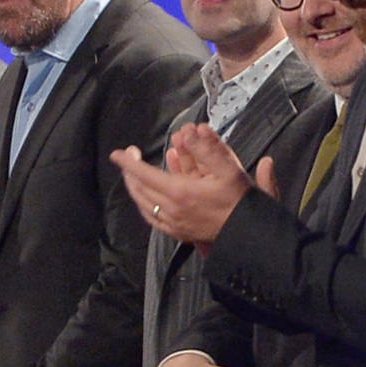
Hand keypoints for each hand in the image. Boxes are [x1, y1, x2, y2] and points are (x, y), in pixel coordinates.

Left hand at [110, 125, 258, 246]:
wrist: (248, 233)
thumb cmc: (241, 200)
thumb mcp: (230, 170)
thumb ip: (207, 149)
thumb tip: (188, 132)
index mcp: (180, 192)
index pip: (145, 174)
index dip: (129, 163)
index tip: (116, 153)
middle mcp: (171, 209)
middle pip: (140, 189)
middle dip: (130, 172)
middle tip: (130, 156)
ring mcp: (172, 223)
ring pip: (143, 204)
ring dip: (135, 188)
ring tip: (133, 174)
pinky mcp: (177, 233)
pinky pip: (152, 218)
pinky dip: (144, 205)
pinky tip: (145, 199)